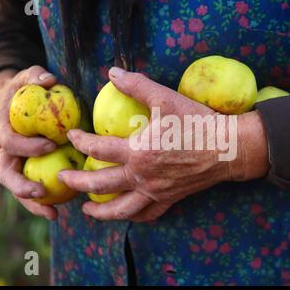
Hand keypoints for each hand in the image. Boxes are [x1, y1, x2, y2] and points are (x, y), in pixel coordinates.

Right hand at [0, 66, 57, 219]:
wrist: (21, 104)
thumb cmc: (28, 90)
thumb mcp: (29, 77)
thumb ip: (36, 76)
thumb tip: (49, 79)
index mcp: (4, 130)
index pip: (9, 142)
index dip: (26, 146)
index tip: (50, 145)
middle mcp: (6, 151)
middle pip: (7, 174)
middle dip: (22, 186)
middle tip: (42, 192)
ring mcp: (17, 164)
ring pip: (19, 189)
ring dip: (33, 204)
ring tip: (53, 214)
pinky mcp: (30, 172)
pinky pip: (36, 189)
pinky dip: (46, 202)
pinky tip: (63, 209)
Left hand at [59, 67, 269, 221]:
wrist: (227, 148)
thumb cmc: (197, 122)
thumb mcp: (166, 98)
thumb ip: (137, 85)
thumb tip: (112, 72)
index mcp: (138, 151)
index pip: (98, 149)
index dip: (80, 141)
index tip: (72, 136)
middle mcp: (142, 176)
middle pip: (100, 184)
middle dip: (77, 183)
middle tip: (62, 179)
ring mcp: (155, 191)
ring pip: (121, 209)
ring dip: (100, 211)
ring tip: (86, 210)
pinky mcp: (169, 199)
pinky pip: (147, 214)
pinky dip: (133, 217)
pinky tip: (125, 214)